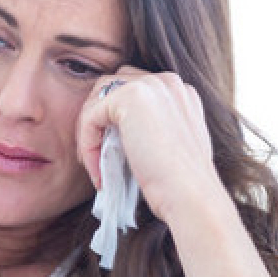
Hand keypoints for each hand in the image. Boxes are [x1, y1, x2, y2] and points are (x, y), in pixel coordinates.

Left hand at [74, 66, 222, 223]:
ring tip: (96, 166)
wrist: (190, 194)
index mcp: (179, 92)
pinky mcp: (130, 97)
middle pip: (112, 87)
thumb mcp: (170, 147)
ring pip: (98, 100)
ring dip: (89, 133)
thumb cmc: (181, 183)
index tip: (110, 155)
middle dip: (98, 120)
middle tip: (95, 157)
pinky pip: (91, 117)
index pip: (133, 91)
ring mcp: (150, 86)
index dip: (115, 122)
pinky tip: (97, 171)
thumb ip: (152, 131)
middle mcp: (167, 82)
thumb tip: (120, 137)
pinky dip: (87, 144)